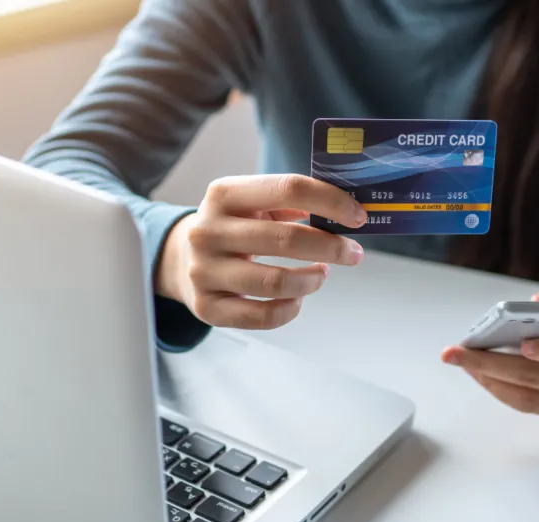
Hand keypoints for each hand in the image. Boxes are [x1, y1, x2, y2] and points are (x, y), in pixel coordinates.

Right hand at [157, 174, 366, 329]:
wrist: (180, 260)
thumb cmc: (233, 228)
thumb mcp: (251, 203)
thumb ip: (292, 202)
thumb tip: (347, 212)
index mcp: (224, 194)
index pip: (288, 188)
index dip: (331, 201)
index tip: (358, 216)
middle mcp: (208, 231)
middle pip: (287, 238)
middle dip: (332, 247)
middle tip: (353, 253)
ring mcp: (204, 271)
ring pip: (275, 282)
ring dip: (312, 280)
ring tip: (321, 275)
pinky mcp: (206, 307)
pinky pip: (261, 316)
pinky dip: (290, 309)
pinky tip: (297, 298)